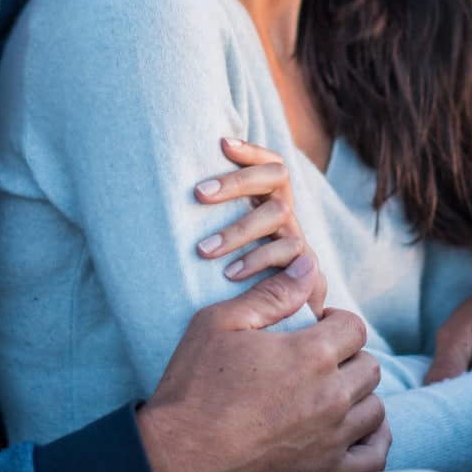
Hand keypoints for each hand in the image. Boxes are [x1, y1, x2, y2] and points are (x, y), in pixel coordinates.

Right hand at [137, 254, 387, 471]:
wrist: (178, 460)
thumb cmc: (194, 387)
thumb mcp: (221, 324)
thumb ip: (272, 294)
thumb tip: (310, 263)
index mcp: (310, 355)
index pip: (354, 327)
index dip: (334, 323)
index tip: (313, 331)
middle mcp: (330, 396)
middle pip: (369, 366)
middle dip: (347, 358)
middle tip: (315, 364)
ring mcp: (332, 439)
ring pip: (374, 408)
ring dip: (357, 397)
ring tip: (327, 396)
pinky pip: (374, 455)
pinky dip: (371, 439)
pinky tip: (352, 429)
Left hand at [194, 136, 326, 314]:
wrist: (279, 327)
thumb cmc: (235, 280)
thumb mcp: (225, 246)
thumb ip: (211, 223)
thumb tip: (162, 189)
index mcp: (271, 201)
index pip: (271, 163)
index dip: (252, 150)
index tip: (222, 143)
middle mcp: (289, 215)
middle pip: (277, 176)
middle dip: (237, 181)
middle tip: (199, 194)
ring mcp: (300, 239)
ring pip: (279, 214)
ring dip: (238, 228)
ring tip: (203, 249)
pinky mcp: (309, 269)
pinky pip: (288, 253)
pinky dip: (257, 260)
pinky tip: (229, 274)